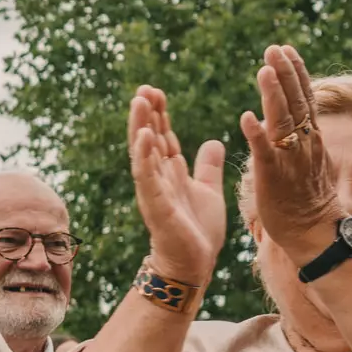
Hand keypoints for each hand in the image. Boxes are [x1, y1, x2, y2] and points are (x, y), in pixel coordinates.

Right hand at [128, 85, 226, 287]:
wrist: (193, 262)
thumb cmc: (197, 230)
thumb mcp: (208, 190)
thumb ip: (207, 167)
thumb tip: (213, 142)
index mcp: (170, 172)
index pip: (162, 136)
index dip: (158, 114)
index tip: (156, 91)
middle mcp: (157, 177)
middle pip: (149, 138)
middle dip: (146, 113)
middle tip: (144, 88)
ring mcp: (154, 189)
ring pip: (143, 151)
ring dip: (140, 126)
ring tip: (139, 101)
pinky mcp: (156, 204)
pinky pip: (147, 175)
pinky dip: (144, 155)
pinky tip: (145, 135)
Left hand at [239, 45, 346, 263]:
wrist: (312, 231)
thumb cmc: (301, 196)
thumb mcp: (301, 158)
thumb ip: (292, 135)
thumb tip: (276, 115)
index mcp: (308, 138)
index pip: (303, 98)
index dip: (294, 73)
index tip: (284, 49)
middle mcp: (302, 144)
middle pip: (295, 103)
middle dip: (285, 74)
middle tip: (273, 48)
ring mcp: (289, 160)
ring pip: (283, 122)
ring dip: (273, 95)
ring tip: (264, 70)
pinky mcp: (273, 178)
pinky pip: (265, 154)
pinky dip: (257, 135)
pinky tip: (246, 118)